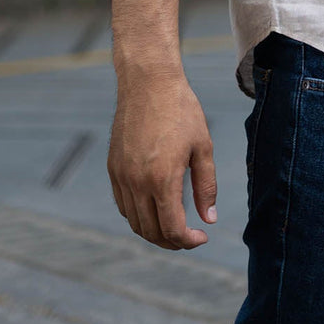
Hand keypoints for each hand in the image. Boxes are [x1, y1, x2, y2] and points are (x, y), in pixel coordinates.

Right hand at [108, 68, 217, 248]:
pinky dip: (138, 215)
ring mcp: (122, 176)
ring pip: (134, 221)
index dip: (188, 241)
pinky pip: (123, 204)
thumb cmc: (181, 110)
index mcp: (162, 178)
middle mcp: (137, 182)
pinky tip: (154, 208)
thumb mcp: (203, 147)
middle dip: (172, 242)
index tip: (202, 237)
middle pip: (151, 231)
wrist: (148, 81)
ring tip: (173, 226)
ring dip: (153, 231)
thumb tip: (209, 219)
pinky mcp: (113, 167)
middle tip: (189, 237)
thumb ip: (206, 186)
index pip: (172, 229)